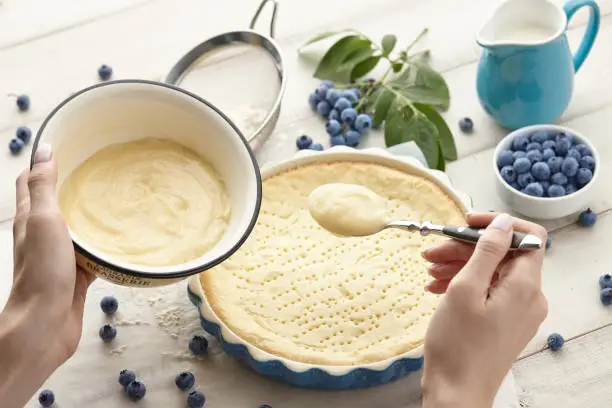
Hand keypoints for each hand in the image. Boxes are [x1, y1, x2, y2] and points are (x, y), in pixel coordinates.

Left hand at [0, 144, 94, 407]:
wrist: (46, 324)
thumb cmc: (43, 271)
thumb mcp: (43, 220)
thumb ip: (44, 186)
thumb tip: (44, 149)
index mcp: (30, 219)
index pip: (31, 182)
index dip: (43, 163)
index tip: (67, 147)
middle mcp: (42, 236)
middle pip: (55, 204)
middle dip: (73, 187)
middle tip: (100, 172)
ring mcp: (59, 257)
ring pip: (77, 230)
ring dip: (92, 217)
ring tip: (116, 201)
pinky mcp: (76, 275)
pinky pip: (93, 255)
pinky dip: (105, 247)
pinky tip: (123, 242)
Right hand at [420, 213, 547, 407]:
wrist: (455, 393)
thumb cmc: (457, 344)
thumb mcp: (466, 289)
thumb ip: (486, 251)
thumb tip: (504, 222)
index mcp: (525, 287)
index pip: (527, 237)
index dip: (497, 224)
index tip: (466, 223)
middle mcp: (529, 298)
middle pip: (502, 255)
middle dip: (465, 248)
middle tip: (432, 252)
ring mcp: (517, 312)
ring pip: (491, 273)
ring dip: (459, 266)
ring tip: (428, 270)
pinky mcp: (504, 323)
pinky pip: (487, 292)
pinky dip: (463, 285)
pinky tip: (436, 287)